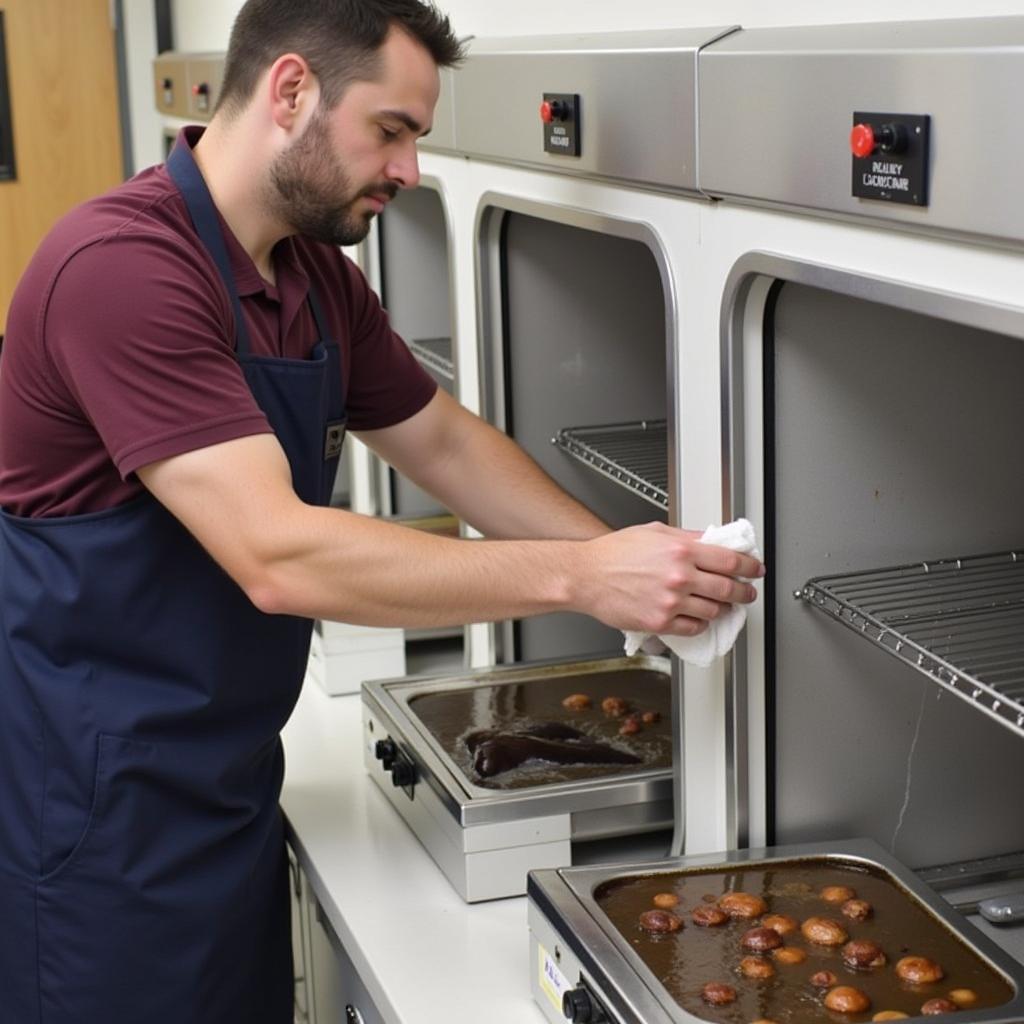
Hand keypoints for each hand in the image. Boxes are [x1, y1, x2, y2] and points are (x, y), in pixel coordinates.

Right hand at [574, 522, 763, 637]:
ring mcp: (670, 602)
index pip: (730, 560)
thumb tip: (711, 540)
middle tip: (747, 592)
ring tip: (720, 604)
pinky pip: (693, 627)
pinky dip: (700, 623)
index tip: (755, 569)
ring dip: (722, 608)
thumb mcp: (654, 532)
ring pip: (714, 610)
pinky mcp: (660, 622)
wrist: (586, 576)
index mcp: (681, 551)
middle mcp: (679, 577)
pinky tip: (697, 616)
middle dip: (744, 592)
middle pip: (728, 589)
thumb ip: (687, 537)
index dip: (750, 566)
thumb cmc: (613, 553)